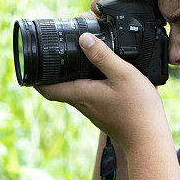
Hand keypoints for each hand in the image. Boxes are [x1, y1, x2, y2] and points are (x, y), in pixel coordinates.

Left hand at [35, 0, 168, 151]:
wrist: (149, 141)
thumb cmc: (137, 109)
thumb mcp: (123, 74)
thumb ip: (103, 55)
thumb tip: (83, 38)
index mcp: (81, 94)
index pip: (48, 89)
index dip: (35, 78)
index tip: (30, 65)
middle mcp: (83, 105)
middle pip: (60, 88)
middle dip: (54, 72)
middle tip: (54, 55)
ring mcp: (94, 111)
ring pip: (75, 92)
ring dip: (72, 76)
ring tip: (78, 59)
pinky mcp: (104, 114)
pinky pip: (89, 96)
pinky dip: (87, 83)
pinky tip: (100, 75)